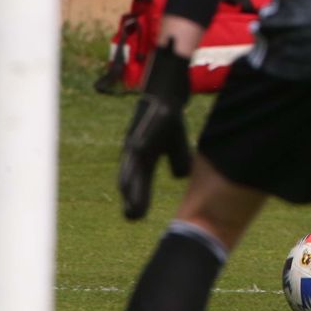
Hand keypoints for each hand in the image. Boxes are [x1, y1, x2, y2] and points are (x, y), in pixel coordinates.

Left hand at [118, 43, 193, 219]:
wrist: (165, 93)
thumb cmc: (167, 118)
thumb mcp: (176, 143)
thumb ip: (177, 160)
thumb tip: (180, 177)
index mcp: (143, 158)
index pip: (140, 182)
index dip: (139, 198)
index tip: (137, 217)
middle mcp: (135, 153)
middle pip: (131, 181)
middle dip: (132, 199)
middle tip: (131, 218)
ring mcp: (135, 145)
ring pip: (129, 172)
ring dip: (129, 190)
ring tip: (129, 206)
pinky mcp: (140, 137)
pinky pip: (134, 157)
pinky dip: (131, 171)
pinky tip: (130, 180)